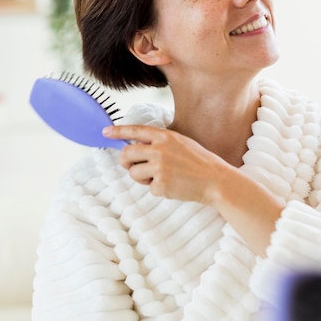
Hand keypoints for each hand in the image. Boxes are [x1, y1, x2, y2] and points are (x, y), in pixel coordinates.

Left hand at [103, 124, 227, 202]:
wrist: (215, 179)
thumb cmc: (199, 161)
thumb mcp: (181, 143)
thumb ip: (161, 143)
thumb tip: (138, 147)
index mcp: (165, 137)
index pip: (136, 131)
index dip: (118, 131)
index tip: (105, 132)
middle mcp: (160, 150)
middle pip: (127, 154)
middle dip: (126, 162)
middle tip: (132, 166)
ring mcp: (160, 168)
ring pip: (134, 174)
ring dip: (143, 179)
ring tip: (162, 177)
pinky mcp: (161, 185)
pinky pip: (149, 188)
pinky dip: (158, 189)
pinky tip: (173, 186)